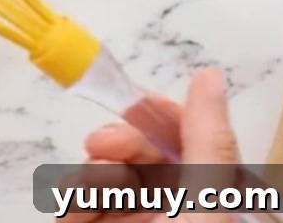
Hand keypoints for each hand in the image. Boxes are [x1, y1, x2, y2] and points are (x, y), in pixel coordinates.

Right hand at [66, 67, 238, 221]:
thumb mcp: (207, 200)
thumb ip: (206, 141)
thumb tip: (208, 75)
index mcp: (207, 198)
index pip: (185, 139)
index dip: (160, 116)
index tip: (136, 100)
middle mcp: (168, 206)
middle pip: (139, 152)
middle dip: (120, 140)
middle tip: (102, 145)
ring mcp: (126, 218)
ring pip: (101, 172)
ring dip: (95, 168)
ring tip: (96, 182)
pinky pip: (74, 199)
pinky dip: (74, 194)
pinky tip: (80, 201)